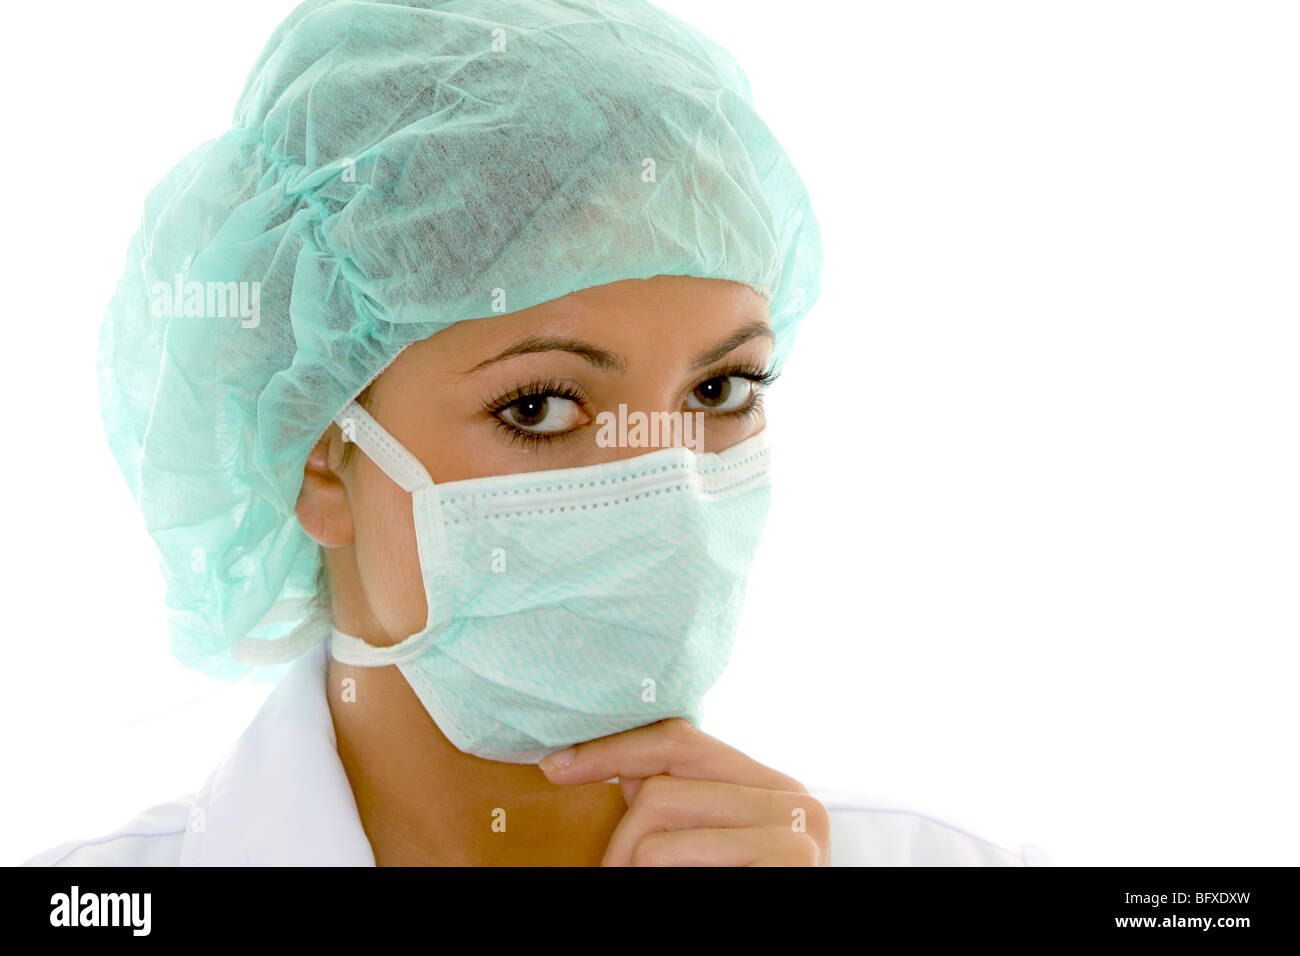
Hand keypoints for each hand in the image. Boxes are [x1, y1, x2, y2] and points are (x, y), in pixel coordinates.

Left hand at [539, 717, 830, 865]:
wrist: (787, 951)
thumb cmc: (735, 886)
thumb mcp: (707, 844)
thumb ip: (678, 803)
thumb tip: (597, 764)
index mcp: (773, 786)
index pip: (681, 740)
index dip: (615, 748)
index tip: (558, 766)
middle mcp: (795, 799)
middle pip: (661, 786)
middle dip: (621, 838)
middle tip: (615, 875)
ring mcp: (798, 832)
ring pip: (659, 820)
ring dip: (632, 866)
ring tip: (646, 884)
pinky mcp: (790, 862)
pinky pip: (671, 855)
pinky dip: (655, 877)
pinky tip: (674, 887)